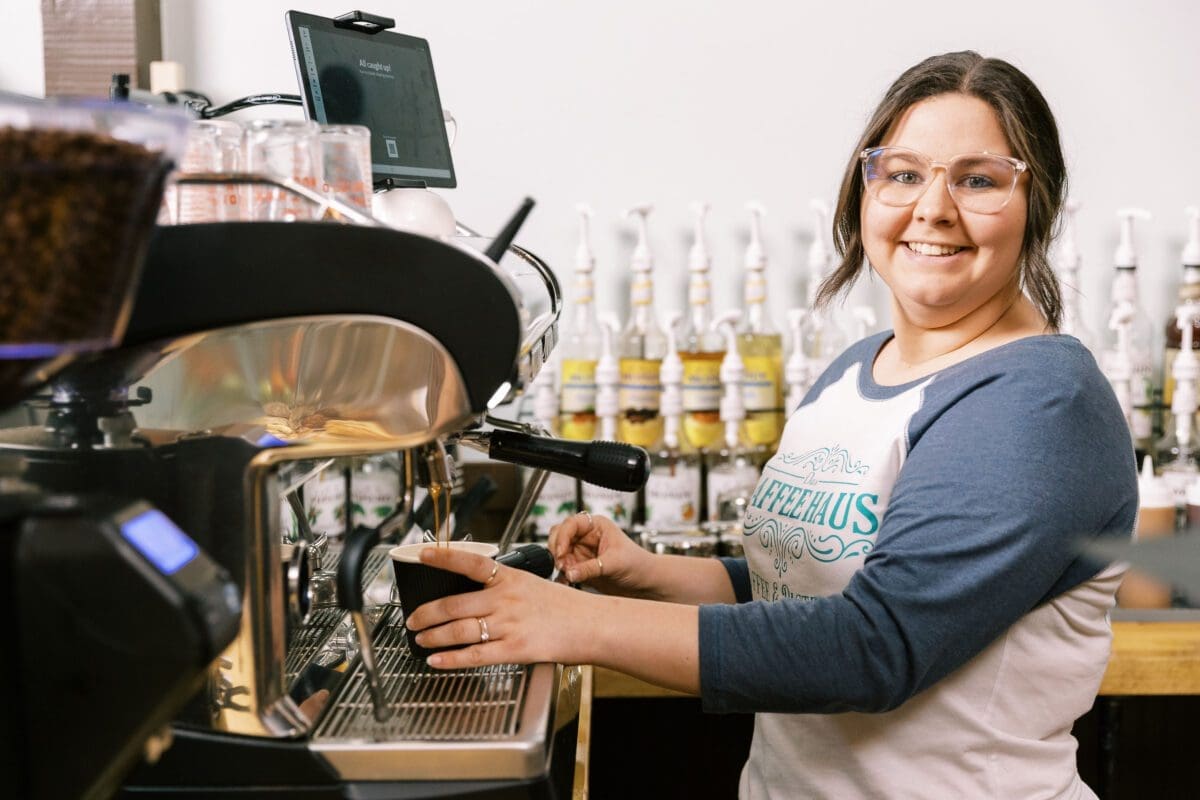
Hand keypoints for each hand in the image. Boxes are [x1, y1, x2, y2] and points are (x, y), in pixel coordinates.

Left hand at [403, 545, 595, 668]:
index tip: (423, 555)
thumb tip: (474, 595)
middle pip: (454, 603)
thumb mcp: (531, 584)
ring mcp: (509, 624)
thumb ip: (503, 588)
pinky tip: (437, 660)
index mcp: (511, 577)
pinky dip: (451, 658)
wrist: (592, 625)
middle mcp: (506, 599)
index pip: (472, 562)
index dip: (444, 557)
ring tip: (420, 639)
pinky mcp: (515, 649)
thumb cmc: (565, 607)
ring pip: (459, 630)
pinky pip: (475, 655)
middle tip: (412, 618)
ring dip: (433, 636)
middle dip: (426, 613)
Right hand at [548, 511, 652, 596]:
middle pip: (559, 536)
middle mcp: (586, 536)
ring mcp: (581, 552)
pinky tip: (567, 582)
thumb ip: (590, 568)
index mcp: (596, 525)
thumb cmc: (638, 564)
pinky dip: (562, 576)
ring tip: (568, 575)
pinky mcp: (580, 568)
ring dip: (560, 564)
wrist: (645, 583)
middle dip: (557, 550)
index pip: (571, 524)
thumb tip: (569, 572)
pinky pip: (563, 569)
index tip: (561, 553)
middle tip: (562, 565)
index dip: (563, 537)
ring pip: (559, 553)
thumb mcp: (615, 563)